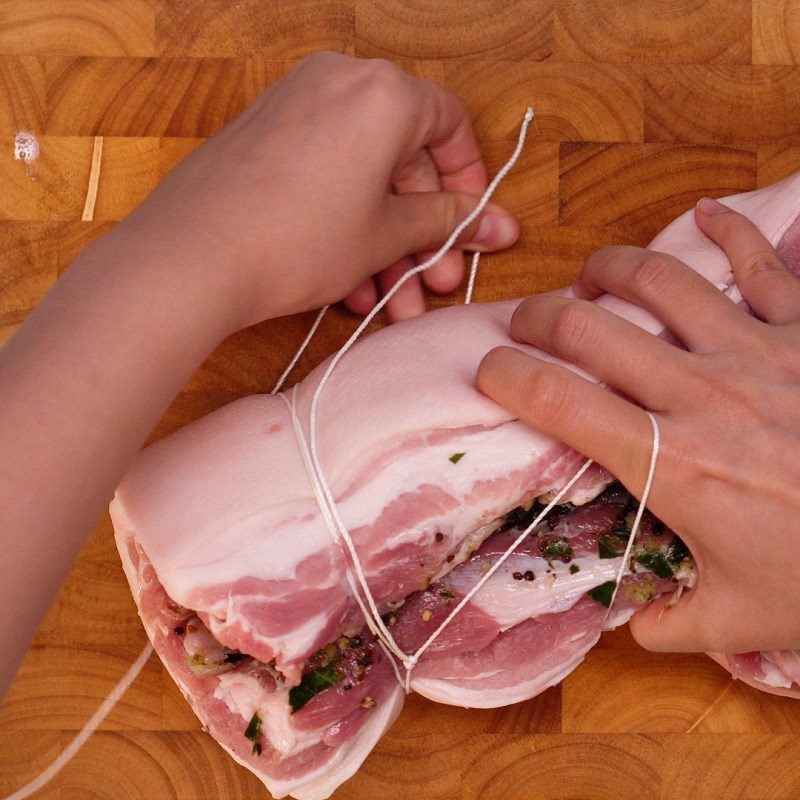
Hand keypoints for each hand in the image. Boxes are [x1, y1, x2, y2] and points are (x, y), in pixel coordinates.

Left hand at [116, 52, 518, 327]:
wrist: (193, 257)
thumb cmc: (297, 239)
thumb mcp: (386, 235)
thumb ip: (448, 222)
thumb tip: (500, 225)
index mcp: (382, 92)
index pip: (449, 124)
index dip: (468, 180)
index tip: (470, 223)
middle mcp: (339, 83)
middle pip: (403, 159)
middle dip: (423, 233)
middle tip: (433, 283)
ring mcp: (295, 106)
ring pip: (362, 177)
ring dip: (384, 245)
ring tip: (390, 304)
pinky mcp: (263, 137)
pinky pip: (324, 176)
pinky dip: (344, 225)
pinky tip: (349, 286)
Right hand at [477, 198, 799, 652]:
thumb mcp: (749, 617)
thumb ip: (676, 625)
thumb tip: (632, 627)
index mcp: (672, 463)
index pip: (558, 400)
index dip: (506, 377)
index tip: (487, 373)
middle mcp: (700, 392)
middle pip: (589, 327)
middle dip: (538, 317)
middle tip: (525, 325)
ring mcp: (756, 349)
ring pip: (659, 280)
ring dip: (610, 268)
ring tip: (589, 274)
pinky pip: (762, 261)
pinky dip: (729, 229)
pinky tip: (707, 213)